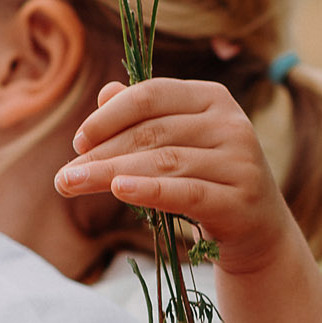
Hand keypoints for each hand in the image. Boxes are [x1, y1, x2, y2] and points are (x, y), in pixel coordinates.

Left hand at [54, 78, 302, 274]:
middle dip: (101, 154)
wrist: (257, 229)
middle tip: (64, 177)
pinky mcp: (239, 199)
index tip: (78, 142)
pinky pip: (185, 192)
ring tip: (72, 186)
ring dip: (110, 174)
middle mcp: (230, 124)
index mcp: (212, 98)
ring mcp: (239, 161)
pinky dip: (149, 190)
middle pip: (151, 133)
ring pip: (162, 162)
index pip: (151, 95)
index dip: (109, 116)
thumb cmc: (206, 178)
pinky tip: (118, 191)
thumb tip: (105, 92)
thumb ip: (144, 116)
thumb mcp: (177, 142)